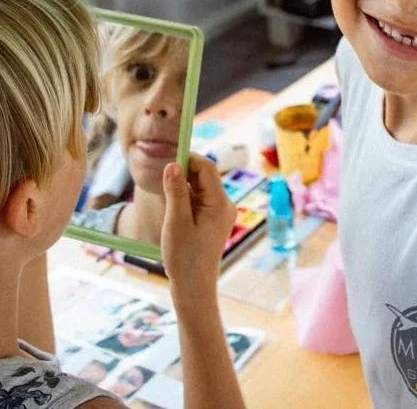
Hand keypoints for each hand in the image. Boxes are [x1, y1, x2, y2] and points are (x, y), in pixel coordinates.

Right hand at [161, 154, 235, 303]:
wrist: (194, 286)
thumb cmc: (185, 257)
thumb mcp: (176, 222)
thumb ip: (175, 192)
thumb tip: (173, 165)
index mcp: (220, 203)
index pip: (206, 168)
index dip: (188, 160)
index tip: (167, 160)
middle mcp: (224, 204)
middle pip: (204, 176)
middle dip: (184, 174)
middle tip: (162, 183)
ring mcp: (220, 212)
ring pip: (199, 187)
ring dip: (182, 188)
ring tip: (169, 207)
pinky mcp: (212, 219)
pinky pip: (199, 199)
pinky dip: (185, 199)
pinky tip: (174, 214)